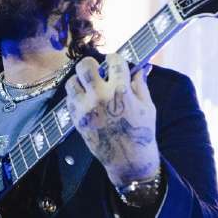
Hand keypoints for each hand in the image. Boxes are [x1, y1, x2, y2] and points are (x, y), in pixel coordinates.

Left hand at [65, 54, 158, 185]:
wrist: (127, 159)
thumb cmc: (141, 132)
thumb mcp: (147, 106)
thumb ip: (141, 84)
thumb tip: (142, 66)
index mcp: (120, 91)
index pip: (114, 61)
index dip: (115, 58)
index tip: (115, 61)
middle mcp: (99, 97)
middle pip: (85, 66)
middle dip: (91, 64)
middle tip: (97, 69)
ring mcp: (85, 109)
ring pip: (72, 82)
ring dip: (80, 80)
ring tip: (89, 85)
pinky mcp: (77, 120)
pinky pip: (69, 99)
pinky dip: (76, 96)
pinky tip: (86, 99)